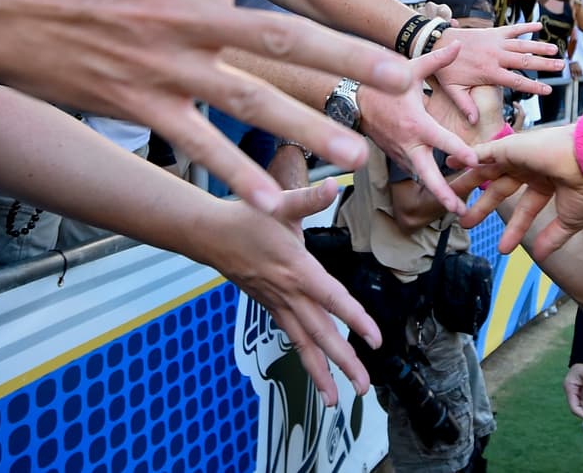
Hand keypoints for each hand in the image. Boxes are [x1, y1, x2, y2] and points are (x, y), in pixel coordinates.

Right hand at [0, 0, 416, 213]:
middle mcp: (190, 15)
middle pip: (281, 38)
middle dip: (344, 59)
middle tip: (400, 77)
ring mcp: (167, 66)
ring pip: (248, 100)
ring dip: (304, 128)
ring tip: (355, 152)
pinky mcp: (143, 106)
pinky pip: (196, 145)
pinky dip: (233, 173)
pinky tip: (273, 202)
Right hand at [208, 179, 381, 401]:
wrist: (208, 234)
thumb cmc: (245, 218)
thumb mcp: (279, 204)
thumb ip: (309, 198)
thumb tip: (331, 183)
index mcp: (297, 270)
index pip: (332, 299)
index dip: (354, 319)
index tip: (375, 339)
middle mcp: (289, 294)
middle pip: (320, 334)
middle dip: (343, 363)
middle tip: (364, 387)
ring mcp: (277, 304)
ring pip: (304, 343)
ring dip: (322, 372)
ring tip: (336, 399)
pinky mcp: (270, 307)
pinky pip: (292, 337)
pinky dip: (305, 357)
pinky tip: (317, 373)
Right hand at [357, 44, 477, 214]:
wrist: (350, 99)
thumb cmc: (381, 84)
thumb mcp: (408, 69)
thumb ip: (436, 60)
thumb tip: (456, 43)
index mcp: (416, 124)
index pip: (441, 140)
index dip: (459, 151)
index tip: (474, 161)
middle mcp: (408, 143)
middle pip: (428, 175)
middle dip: (444, 193)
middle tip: (460, 208)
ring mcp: (399, 153)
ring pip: (421, 177)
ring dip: (438, 192)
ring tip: (457, 208)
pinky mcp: (394, 157)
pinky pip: (413, 171)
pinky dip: (427, 182)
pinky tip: (442, 192)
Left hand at [439, 23, 563, 121]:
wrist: (437, 42)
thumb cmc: (445, 69)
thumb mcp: (453, 90)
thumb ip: (465, 105)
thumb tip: (474, 123)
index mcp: (489, 72)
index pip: (516, 81)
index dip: (533, 86)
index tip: (548, 91)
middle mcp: (496, 56)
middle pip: (526, 61)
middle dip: (545, 64)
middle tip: (562, 67)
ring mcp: (496, 42)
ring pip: (523, 45)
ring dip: (540, 46)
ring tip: (556, 50)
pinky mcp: (493, 32)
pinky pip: (513, 29)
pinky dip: (526, 26)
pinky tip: (539, 25)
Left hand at [455, 124, 582, 257]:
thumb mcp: (570, 219)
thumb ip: (553, 236)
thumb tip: (542, 257)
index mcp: (548, 181)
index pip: (526, 208)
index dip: (515, 229)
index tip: (503, 248)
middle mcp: (533, 167)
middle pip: (500, 188)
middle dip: (482, 205)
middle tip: (462, 219)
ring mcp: (521, 156)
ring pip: (487, 170)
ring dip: (467, 181)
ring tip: (447, 192)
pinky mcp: (511, 147)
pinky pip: (483, 152)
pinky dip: (467, 156)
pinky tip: (452, 162)